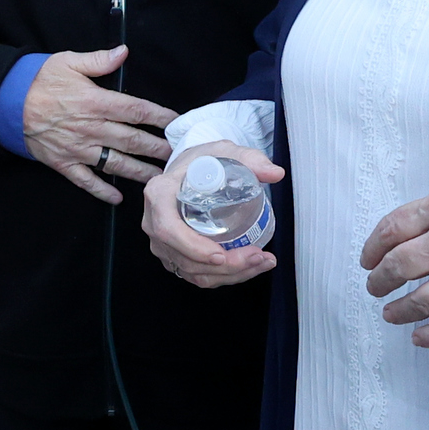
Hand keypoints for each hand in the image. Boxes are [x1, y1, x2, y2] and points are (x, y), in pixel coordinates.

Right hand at [21, 45, 176, 204]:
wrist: (7, 103)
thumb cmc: (39, 80)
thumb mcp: (67, 61)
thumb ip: (98, 60)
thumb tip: (124, 52)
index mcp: (96, 102)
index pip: (136, 110)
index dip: (159, 117)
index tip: (175, 123)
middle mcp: (92, 128)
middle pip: (133, 140)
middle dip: (157, 148)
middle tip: (178, 156)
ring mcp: (78, 149)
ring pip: (116, 163)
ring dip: (139, 172)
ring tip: (159, 178)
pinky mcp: (64, 163)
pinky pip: (87, 181)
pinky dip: (102, 191)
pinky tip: (118, 198)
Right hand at [144, 140, 283, 287]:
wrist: (192, 171)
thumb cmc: (202, 163)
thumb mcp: (225, 153)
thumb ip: (251, 160)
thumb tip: (274, 173)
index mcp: (159, 194)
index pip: (168, 229)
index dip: (192, 247)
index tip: (221, 254)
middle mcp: (154, 222)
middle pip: (185, 257)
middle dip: (225, 266)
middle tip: (257, 256)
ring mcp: (162, 243)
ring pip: (193, 272)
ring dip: (230, 274)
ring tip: (261, 261)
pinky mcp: (174, 256)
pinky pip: (197, 275)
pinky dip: (226, 276)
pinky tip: (249, 266)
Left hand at [360, 169, 428, 348]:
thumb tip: (420, 232)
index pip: (392, 228)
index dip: (373, 247)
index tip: (367, 258)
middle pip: (397, 266)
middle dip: (379, 280)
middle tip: (374, 287)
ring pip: (420, 299)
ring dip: (399, 309)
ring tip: (391, 313)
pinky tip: (419, 337)